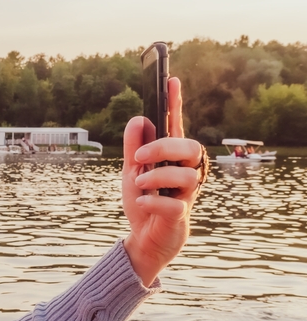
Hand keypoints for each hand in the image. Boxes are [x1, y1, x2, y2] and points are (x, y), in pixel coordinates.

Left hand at [121, 77, 205, 286]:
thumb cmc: (143, 202)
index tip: (171, 79)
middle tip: (138, 157)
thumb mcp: (130, 171)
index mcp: (171, 158)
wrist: (143, 240)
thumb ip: (134, 147)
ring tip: (138, 184)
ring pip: (185, 176)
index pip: (177, 126)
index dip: (175, 103)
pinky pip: (173, 205)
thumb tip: (140, 119)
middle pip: (189, 147)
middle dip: (163, 147)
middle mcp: (185, 172)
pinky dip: (152, 202)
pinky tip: (142, 203)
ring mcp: (185, 195)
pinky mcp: (181, 217)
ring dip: (156, 177)